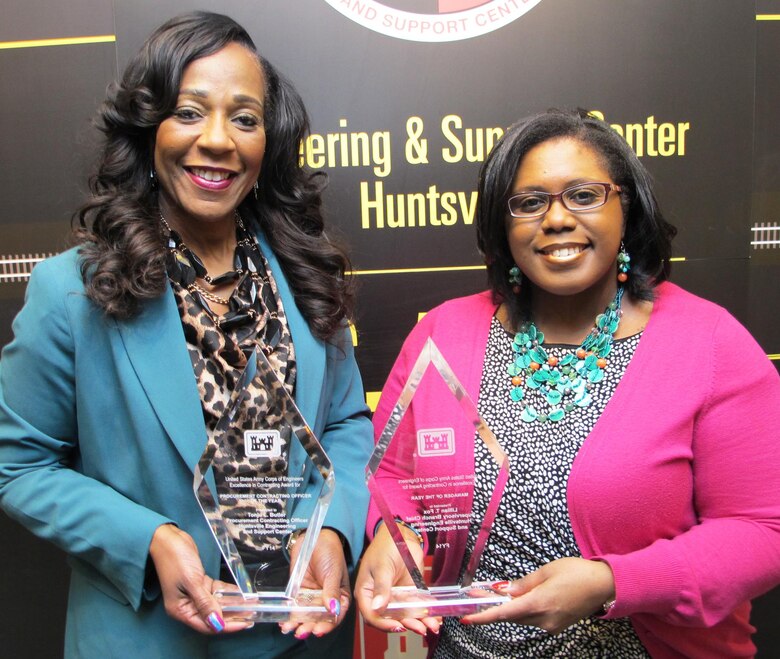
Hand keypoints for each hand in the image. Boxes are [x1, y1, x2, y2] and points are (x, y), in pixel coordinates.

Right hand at [149, 524, 250, 633]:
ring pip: (216, 603)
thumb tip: (216, 622)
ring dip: (232, 603)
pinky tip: (241, 593)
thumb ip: (205, 603)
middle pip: (213, 615)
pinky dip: (227, 592)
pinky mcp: (199, 582)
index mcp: (181, 610)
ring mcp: (194, 593)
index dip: (226, 626)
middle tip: (252, 614)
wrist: (169, 538)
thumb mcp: (192, 582)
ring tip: (251, 604)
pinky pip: (216, 591)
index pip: (207, 625)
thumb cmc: (174, 559)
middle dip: (232, 615)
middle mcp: (187, 604)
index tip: (244, 624)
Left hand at [279, 528, 350, 639]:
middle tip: (302, 631)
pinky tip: (284, 622)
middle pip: (319, 619)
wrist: (314, 537)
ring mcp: (312, 597)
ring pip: (306, 616)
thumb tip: (333, 610)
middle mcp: (326, 600)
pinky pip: (295, 608)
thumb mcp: (333, 572)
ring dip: (298, 624)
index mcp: (340, 597)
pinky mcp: (300, 593)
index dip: (327, 625)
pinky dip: (290, 616)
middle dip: (310, 626)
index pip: (335, 616)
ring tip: (290, 629)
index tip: (318, 629)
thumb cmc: (330, 552)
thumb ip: (332, 591)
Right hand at [354, 523, 440, 636]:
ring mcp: (396, 596)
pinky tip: (435, 618)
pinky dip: (425, 613)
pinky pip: (416, 606)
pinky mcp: (409, 592)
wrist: (402, 533)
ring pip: (406, 615)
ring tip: (431, 625)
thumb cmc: (385, 546)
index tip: (398, 625)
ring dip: (418, 621)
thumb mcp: (382, 566)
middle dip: (406, 625)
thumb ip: (381, 588)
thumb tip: (377, 608)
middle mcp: (381, 598)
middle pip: (391, 618)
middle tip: (420, 627)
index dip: (384, 624)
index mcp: (367, 592)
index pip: (372, 615)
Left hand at [460, 557, 614, 633]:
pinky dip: (523, 609)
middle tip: (476, 595)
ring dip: (508, 608)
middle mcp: (544, 618)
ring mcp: (552, 625)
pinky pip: (533, 618)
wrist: (604, 585)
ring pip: (522, 618)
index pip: (505, 613)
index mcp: (540, 603)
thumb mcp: (546, 571)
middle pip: (511, 616)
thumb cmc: (577, 572)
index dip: (484, 616)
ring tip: (492, 594)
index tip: (467, 618)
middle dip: (493, 606)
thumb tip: (504, 591)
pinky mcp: (557, 625)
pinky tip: (517, 599)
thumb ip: (523, 584)